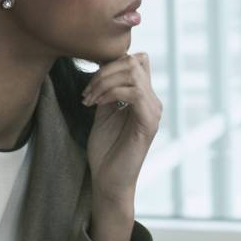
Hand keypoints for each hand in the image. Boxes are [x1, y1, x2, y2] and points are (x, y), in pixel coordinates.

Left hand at [81, 53, 162, 240]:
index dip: (113, 62)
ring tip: (89, 98)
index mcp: (144, 98)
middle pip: (135, 61)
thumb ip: (109, 91)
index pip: (139, 61)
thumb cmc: (106, 150)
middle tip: (87, 91)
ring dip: (105, 81)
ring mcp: (153, 111)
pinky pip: (134, 92)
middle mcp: (153, 102)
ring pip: (134, 72)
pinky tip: (96, 105)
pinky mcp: (148, 122)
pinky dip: (110, 93)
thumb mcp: (104, 112)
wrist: (108, 180)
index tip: (91, 81)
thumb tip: (103, 68)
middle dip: (105, 70)